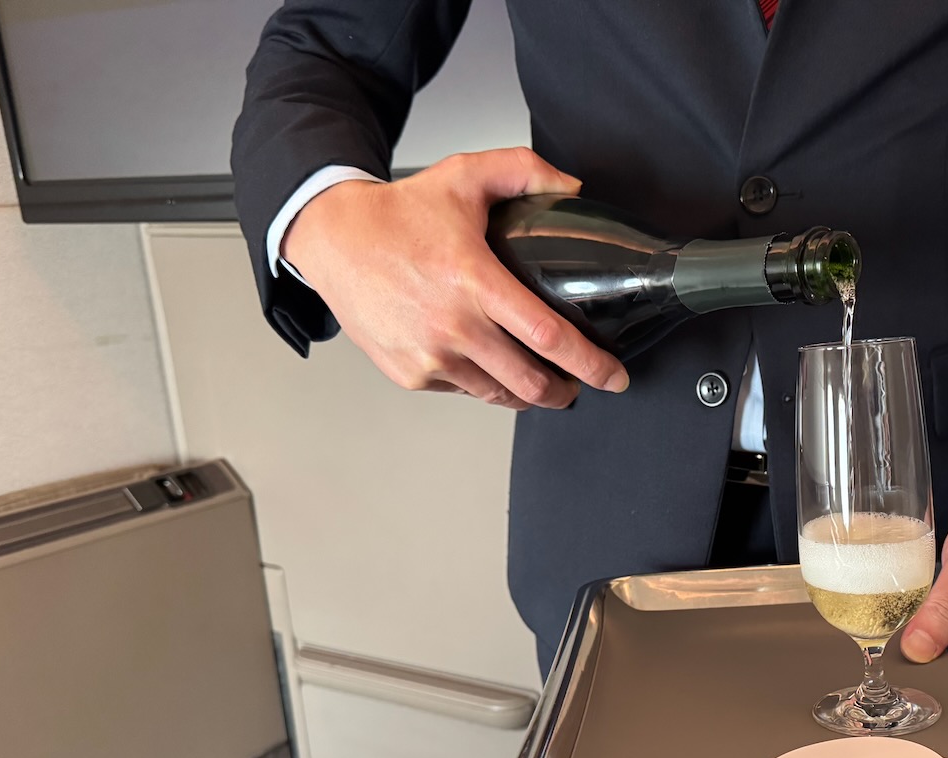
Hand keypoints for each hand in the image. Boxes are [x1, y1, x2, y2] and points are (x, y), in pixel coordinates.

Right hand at [283, 147, 627, 407]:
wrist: (333, 240)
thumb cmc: (399, 213)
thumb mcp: (464, 175)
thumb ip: (524, 171)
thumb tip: (574, 189)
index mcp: (473, 280)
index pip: (547, 335)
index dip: (590, 363)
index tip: (614, 376)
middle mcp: (452, 325)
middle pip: (530, 382)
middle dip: (566, 391)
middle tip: (581, 386)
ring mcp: (430, 356)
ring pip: (499, 395)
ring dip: (527, 394)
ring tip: (542, 382)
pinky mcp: (411, 375)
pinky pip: (464, 391)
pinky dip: (484, 385)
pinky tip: (488, 366)